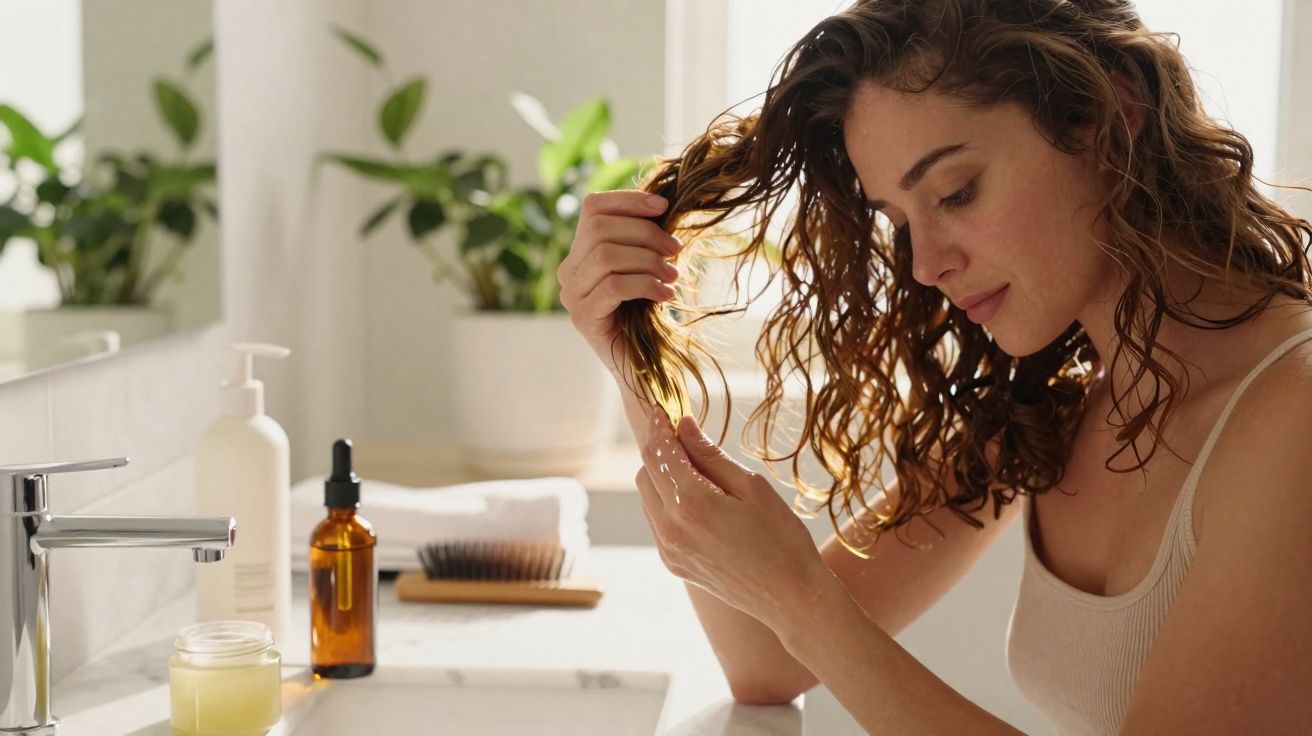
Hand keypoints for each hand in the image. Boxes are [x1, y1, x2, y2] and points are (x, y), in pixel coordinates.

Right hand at [556, 190, 683, 370]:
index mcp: (580, 253)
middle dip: (646, 233)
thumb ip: (646, 237)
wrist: (646, 370)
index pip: (593, 207)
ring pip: (606, 256)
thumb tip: (663, 202)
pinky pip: (613, 287)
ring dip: (648, 261)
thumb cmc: (649, 316)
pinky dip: (644, 285)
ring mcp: (571, 297)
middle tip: (676, 251)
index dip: (629, 199)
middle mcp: (568, 272)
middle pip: (600, 229)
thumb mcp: (647, 267)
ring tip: (672, 277)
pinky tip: (665, 296)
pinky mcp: (583, 319)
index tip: (665, 207)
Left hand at [633, 406, 832, 632]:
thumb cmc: (782, 538)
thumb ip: (710, 455)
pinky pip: (657, 522)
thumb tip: (683, 426)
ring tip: (699, 471)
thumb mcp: (751, 486)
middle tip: (687, 438)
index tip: (664, 410)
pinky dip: (668, 503)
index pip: (660, 454)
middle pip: (645, 473)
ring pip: (648, 498)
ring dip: (663, 478)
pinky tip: (700, 501)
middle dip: (661, 452)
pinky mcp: (673, 564)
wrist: (791, 597)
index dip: (660, 428)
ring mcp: (669, 550)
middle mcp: (671, 529)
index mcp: (691, 504)